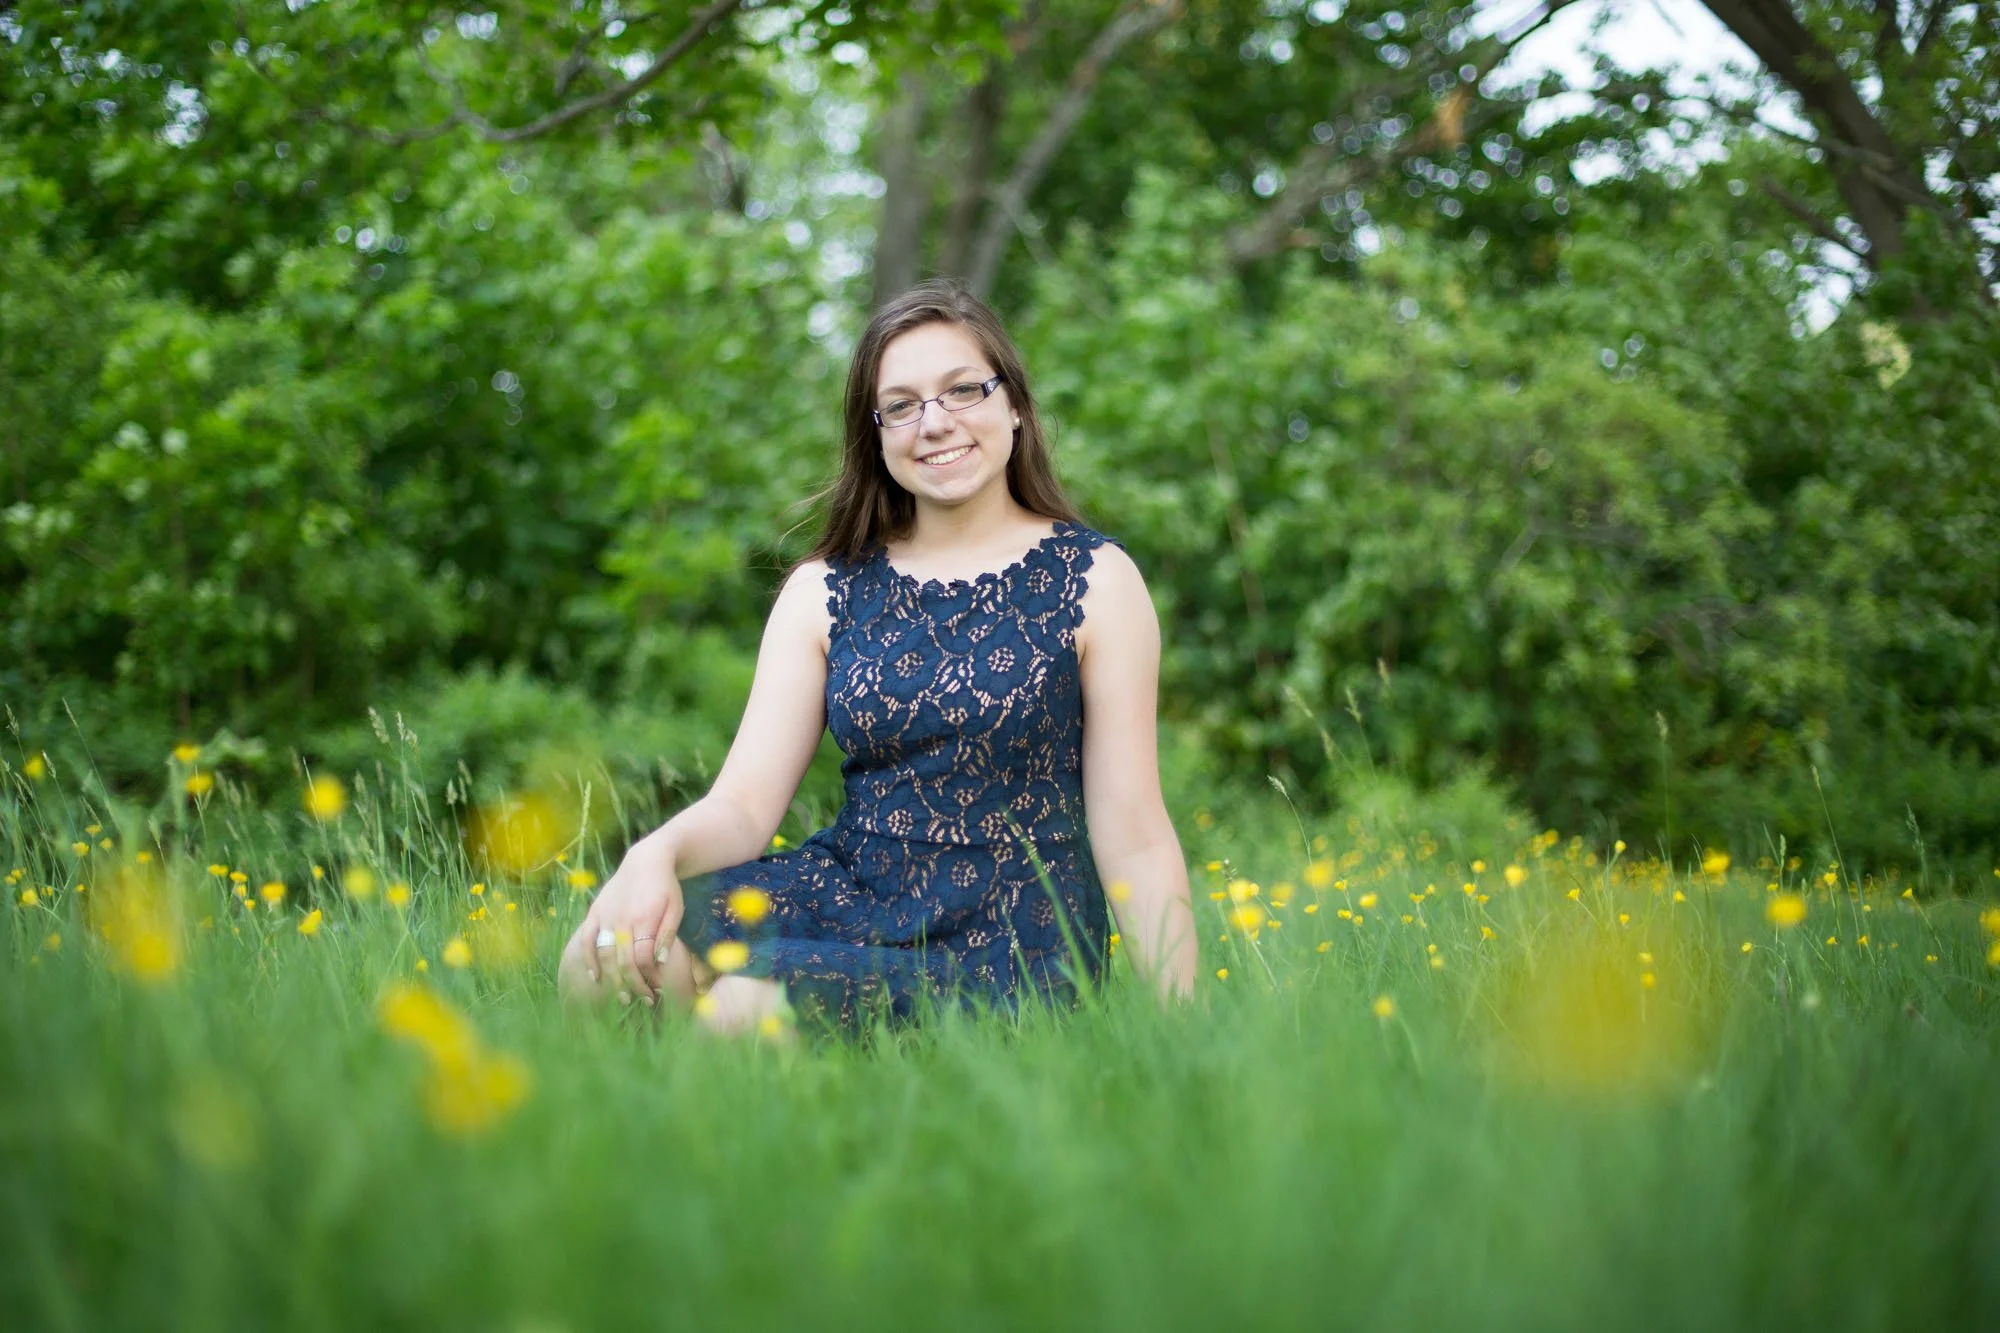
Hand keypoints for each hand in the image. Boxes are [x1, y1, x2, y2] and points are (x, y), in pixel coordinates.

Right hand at [560, 839, 683, 1007]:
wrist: (646, 860)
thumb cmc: (666, 887)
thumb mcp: (676, 909)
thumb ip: (666, 935)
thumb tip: (658, 963)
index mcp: (645, 919)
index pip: (643, 958)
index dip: (650, 978)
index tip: (659, 990)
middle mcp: (622, 920)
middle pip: (624, 961)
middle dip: (635, 985)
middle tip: (645, 1002)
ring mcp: (605, 916)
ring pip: (605, 955)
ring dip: (614, 979)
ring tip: (623, 998)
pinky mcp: (595, 912)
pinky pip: (586, 939)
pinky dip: (589, 959)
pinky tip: (595, 977)